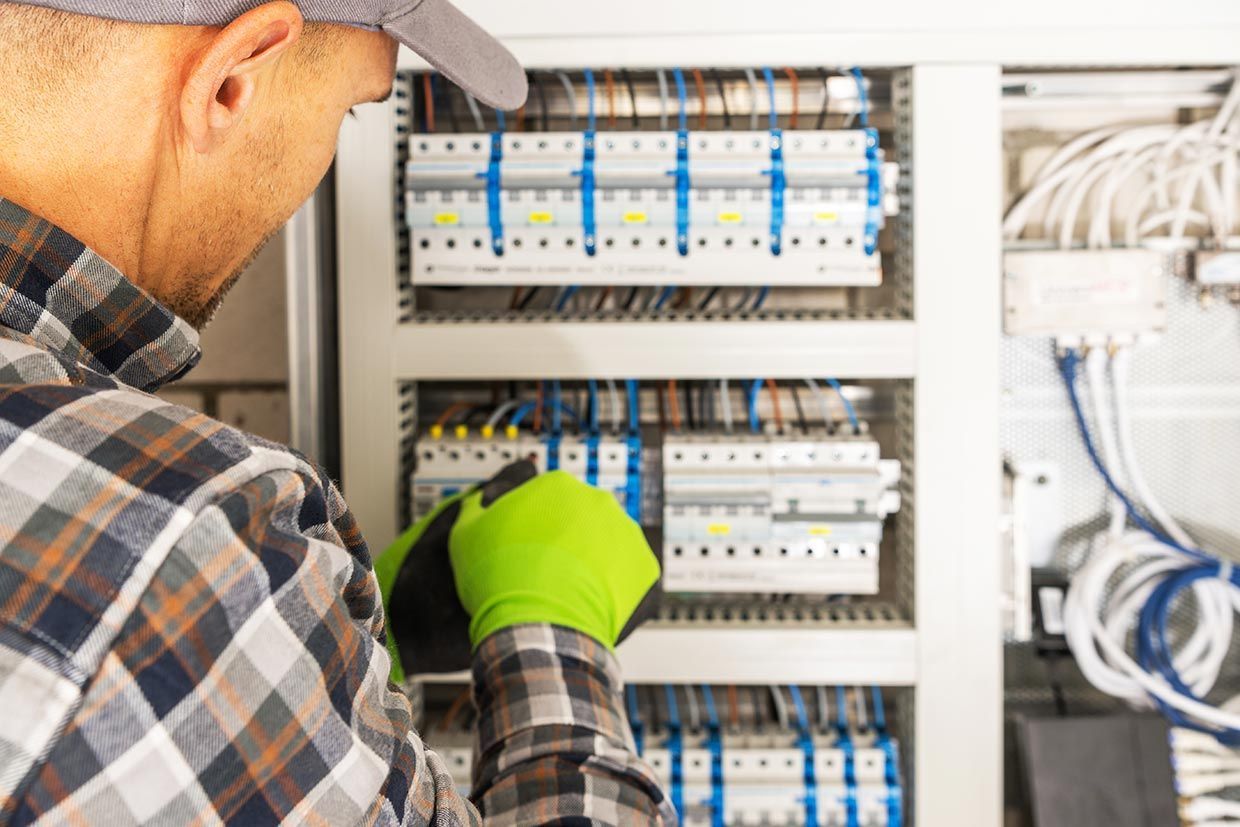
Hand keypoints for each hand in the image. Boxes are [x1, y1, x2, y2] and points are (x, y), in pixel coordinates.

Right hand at [378, 462, 659, 678]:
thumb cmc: (499, 577)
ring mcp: (625, 533)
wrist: (534, 624)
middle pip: (583, 519)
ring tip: (570, 592)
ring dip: (594, 562)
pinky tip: (593, 604)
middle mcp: (597, 502)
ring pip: (610, 545)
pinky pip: (632, 575)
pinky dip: (617, 588)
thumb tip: (482, 505)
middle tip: (546, 571)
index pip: (548, 497)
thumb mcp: (465, 532)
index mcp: (557, 485)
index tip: (526, 546)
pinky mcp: (646, 567)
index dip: (535, 524)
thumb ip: (478, 508)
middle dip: (567, 541)